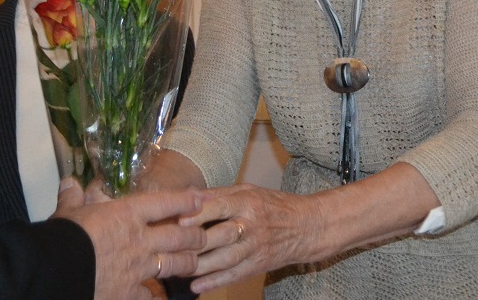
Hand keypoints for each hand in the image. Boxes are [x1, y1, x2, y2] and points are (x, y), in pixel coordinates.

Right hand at [56, 178, 206, 299]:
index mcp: (127, 214)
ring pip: (175, 264)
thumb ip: (72, 197)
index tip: (199, 199)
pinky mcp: (129, 292)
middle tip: (204, 236)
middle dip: (196, 236)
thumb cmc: (65, 235)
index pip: (164, 203)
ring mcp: (138, 267)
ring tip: (194, 264)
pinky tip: (161, 299)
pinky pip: (150, 296)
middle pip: (179, 235)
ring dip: (188, 263)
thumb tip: (69, 182)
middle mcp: (140, 239)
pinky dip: (156, 297)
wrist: (58, 269)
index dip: (185, 200)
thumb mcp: (68, 212)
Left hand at [178, 183, 323, 293]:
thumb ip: (218, 194)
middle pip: (220, 236)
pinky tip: (197, 287)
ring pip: (225, 259)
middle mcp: (252, 225)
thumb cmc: (273, 204)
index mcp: (247, 202)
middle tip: (171, 249)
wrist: (307, 227)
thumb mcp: (248, 191)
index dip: (198, 214)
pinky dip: (216, 282)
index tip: (177, 220)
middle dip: (195, 243)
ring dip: (201, 266)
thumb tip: (188, 194)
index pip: (220, 207)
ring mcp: (256, 247)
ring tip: (179, 269)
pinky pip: (235, 275)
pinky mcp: (259, 265)